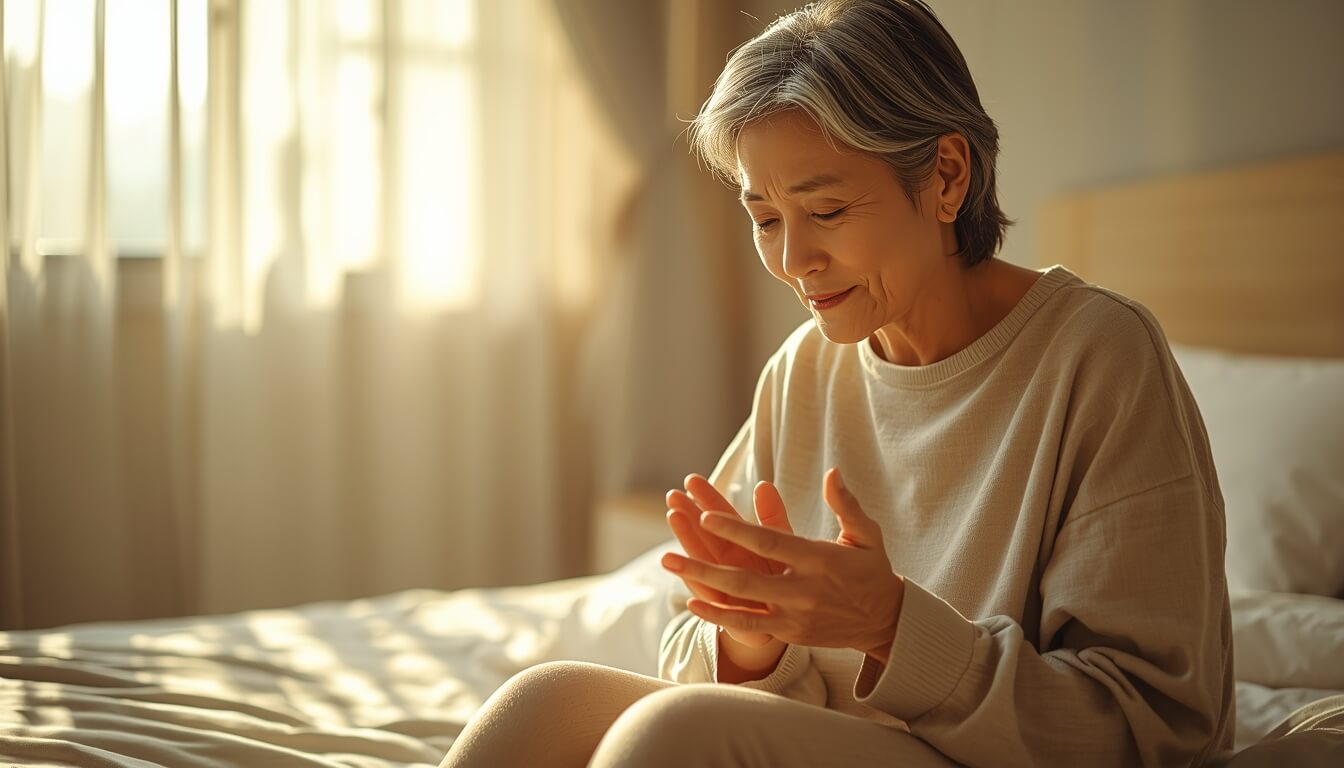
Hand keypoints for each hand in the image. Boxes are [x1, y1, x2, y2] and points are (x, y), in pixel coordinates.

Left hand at [661, 468, 904, 661]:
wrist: (884, 620)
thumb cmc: (871, 569)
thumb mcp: (866, 534)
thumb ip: (846, 504)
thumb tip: (833, 472)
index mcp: (820, 560)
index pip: (771, 542)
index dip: (737, 528)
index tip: (706, 513)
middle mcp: (804, 590)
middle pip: (745, 577)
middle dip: (703, 563)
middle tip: (668, 549)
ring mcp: (794, 615)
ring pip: (740, 602)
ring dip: (701, 584)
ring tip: (670, 564)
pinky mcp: (790, 633)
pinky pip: (748, 626)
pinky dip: (719, 616)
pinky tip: (692, 601)